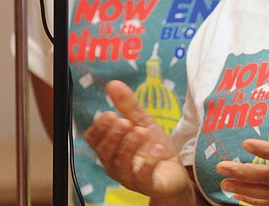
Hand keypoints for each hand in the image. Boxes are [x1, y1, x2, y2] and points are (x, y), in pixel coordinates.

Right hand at [84, 80, 191, 200]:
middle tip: (124, 122)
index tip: (109, 114)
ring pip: (121, 165)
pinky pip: (143, 176)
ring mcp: (130, 177)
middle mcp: (115, 165)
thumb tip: (113, 84)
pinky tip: (156, 148)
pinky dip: (149, 161)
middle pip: (105, 153)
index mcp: (111, 148)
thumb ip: (127, 105)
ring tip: (140, 131)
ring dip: (130, 146)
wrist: (174, 170)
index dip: (99, 128)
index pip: (94, 140)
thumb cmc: (153, 147)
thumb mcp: (142, 121)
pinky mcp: (148, 185)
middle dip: (113, 136)